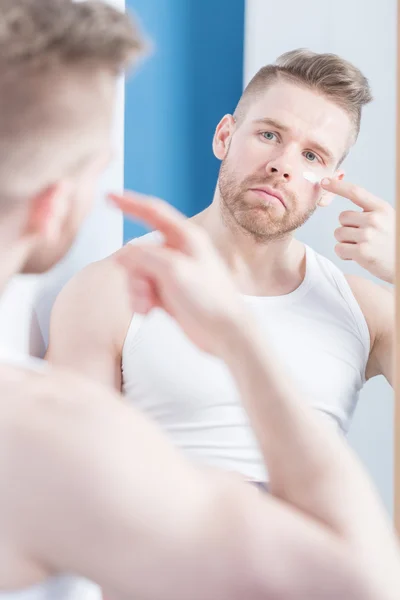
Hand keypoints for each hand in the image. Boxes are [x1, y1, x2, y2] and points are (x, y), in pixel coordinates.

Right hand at [109, 191, 250, 355]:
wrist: (225, 334)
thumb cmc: (210, 300)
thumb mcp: (174, 271)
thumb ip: (145, 256)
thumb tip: (126, 254)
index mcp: (186, 237)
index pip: (152, 211)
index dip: (129, 203)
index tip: (108, 196)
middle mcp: (179, 252)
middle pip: (139, 250)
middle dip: (134, 271)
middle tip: (145, 288)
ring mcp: (173, 273)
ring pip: (137, 272)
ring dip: (136, 290)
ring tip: (149, 305)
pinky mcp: (169, 293)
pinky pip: (142, 289)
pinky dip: (141, 300)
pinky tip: (150, 311)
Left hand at [321, 178, 394, 283]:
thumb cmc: (393, 244)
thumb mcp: (388, 220)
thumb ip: (370, 212)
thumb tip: (344, 213)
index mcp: (381, 208)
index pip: (355, 192)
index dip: (338, 186)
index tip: (324, 182)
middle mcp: (374, 219)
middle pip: (342, 218)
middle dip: (347, 228)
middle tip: (362, 238)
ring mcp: (368, 235)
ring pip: (339, 233)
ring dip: (346, 242)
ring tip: (363, 248)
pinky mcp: (362, 252)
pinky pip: (339, 248)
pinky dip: (344, 254)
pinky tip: (358, 256)